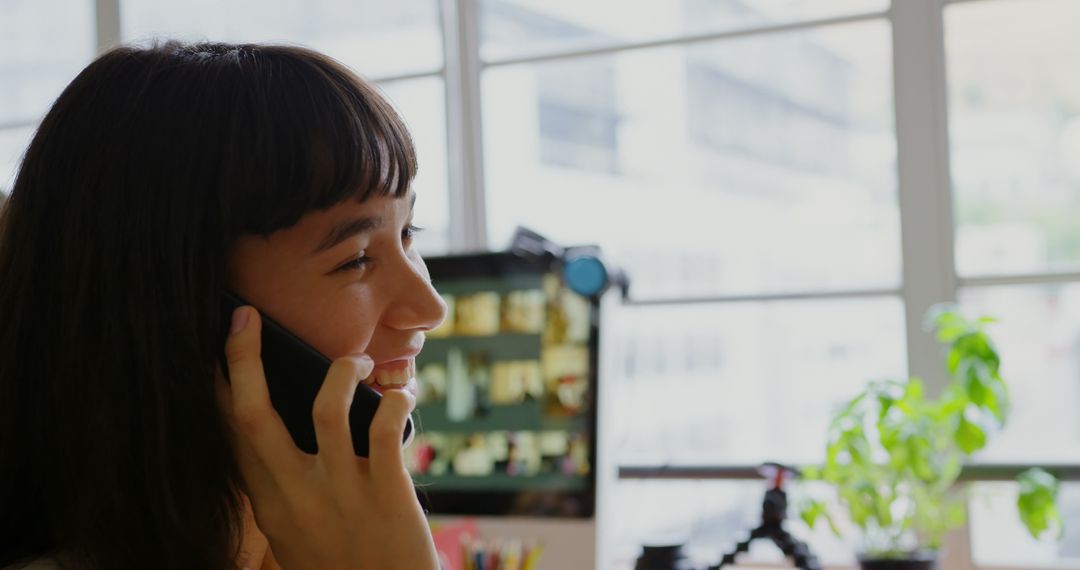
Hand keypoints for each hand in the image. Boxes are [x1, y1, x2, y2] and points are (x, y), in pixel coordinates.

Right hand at [218, 306, 438, 569]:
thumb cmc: (343, 569)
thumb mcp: (295, 536)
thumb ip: (285, 490)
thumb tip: (284, 437)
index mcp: (270, 505)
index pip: (232, 434)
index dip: (220, 385)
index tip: (218, 345)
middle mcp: (296, 496)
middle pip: (254, 415)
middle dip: (243, 359)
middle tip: (246, 316)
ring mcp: (341, 493)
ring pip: (326, 410)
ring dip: (340, 371)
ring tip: (356, 361)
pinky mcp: (387, 494)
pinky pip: (384, 431)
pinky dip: (395, 401)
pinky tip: (403, 393)